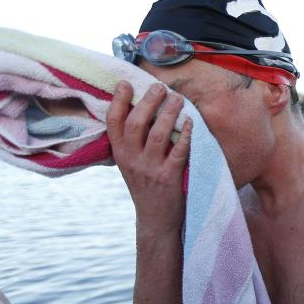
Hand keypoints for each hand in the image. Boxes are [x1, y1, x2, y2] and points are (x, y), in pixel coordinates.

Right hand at [106, 82, 191, 235]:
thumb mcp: (130, 164)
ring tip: (178, 98)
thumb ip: (131, 142)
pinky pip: (178, 152)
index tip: (126, 83)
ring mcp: (150, 169)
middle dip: (148, 101)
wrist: (155, 220)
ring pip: (158, 134)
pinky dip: (185, 135)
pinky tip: (190, 123)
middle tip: (159, 86)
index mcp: (120, 153)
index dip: (118, 101)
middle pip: (136, 123)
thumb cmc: (145, 186)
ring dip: (169, 113)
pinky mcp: (169, 178)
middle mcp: (132, 159)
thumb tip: (139, 110)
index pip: (113, 122)